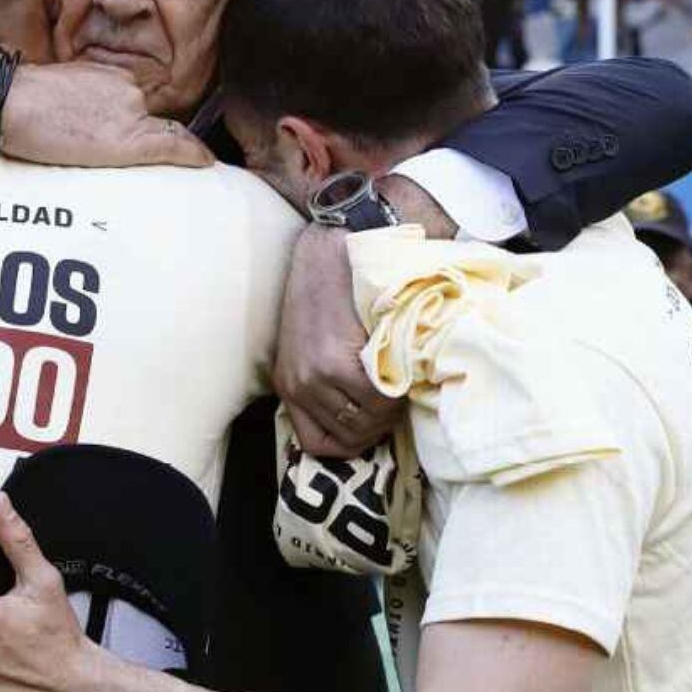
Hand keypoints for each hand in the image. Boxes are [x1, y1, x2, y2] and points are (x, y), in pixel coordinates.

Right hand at [0, 56, 211, 169]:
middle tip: (174, 157)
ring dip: (175, 150)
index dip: (157, 120)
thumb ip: (88, 103)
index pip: (145, 100)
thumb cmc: (21, 101)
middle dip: (163, 138)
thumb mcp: (63, 91)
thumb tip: (91, 125)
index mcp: (111, 77)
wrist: (10, 103)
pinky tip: (206, 164)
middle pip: (156, 119)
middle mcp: (128, 90)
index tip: (170, 131)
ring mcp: (132, 113)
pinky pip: (173, 146)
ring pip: (164, 133)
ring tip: (189, 167)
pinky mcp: (130, 139)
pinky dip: (193, 154)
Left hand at [272, 226, 405, 457]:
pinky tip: (402, 371)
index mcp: (289, 383)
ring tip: (402, 386)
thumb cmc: (331, 291)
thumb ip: (331, 380)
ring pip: (366, 423)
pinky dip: (397, 393)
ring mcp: (313, 376)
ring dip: (392, 412)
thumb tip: (369, 416)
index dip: (353, 442)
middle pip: (349, 437)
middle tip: (398, 402)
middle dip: (381, 428)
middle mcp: (296, 385)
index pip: (317, 444)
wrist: (332, 248)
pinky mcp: (334, 362)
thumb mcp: (316, 342)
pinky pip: (377, 400)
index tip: (374, 425)